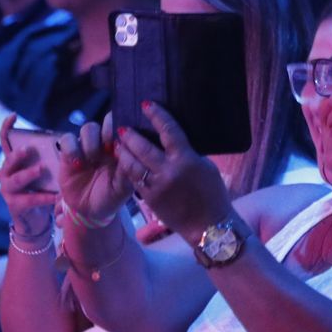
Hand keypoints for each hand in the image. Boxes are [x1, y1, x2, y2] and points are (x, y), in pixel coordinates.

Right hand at [0, 113, 57, 237]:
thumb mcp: (42, 171)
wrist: (35, 219)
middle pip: (9, 160)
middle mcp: (5, 173)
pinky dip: (44, 197)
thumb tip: (67, 141)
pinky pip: (30, 199)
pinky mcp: (14, 205)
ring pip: (16, 179)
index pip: (5, 140)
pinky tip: (56, 196)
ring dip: (28, 174)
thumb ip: (46, 158)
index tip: (14, 116)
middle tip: (29, 149)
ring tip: (40, 170)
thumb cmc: (40, 188)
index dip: (6, 127)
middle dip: (19, 154)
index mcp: (12, 161)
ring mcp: (7, 190)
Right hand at [52, 114, 133, 228]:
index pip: (126, 128)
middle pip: (107, 121)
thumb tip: (130, 153)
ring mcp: (87, 146)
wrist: (88, 212)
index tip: (124, 141)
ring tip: (92, 159)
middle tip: (109, 146)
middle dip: (108, 129)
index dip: (126, 128)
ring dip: (91, 141)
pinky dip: (72, 148)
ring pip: (89, 128)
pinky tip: (77, 164)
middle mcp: (106, 144)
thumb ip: (127, 172)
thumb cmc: (110, 198)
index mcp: (123, 149)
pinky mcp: (69, 152)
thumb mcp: (123, 189)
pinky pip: (67, 139)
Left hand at [115, 101, 231, 239]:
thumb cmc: (213, 194)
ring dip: (123, 152)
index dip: (156, 115)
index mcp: (186, 159)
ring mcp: (157, 186)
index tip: (146, 105)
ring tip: (118, 144)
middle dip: (130, 135)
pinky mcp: (150, 199)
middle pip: (143, 147)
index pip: (168, 131)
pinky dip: (128, 170)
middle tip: (122, 127)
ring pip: (133, 165)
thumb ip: (188, 154)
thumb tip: (173, 141)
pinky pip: (135, 181)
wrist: (209, 226)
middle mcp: (169, 171)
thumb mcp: (206, 167)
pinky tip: (125, 163)